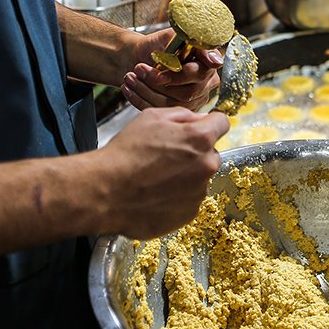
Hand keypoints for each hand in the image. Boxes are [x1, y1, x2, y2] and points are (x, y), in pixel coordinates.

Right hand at [94, 107, 229, 239]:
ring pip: (199, 178)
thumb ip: (183, 115)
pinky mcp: (189, 213)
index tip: (198, 128)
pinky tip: (154, 193)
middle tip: (165, 156)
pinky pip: (189, 200)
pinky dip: (176, 196)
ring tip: (155, 177)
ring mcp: (199, 192)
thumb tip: (199, 119)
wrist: (106, 191)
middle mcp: (206, 165)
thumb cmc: (125, 153)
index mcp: (200, 138)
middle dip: (194, 153)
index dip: (209, 123)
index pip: (222, 123)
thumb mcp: (151, 118)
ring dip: (184, 176)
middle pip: (210, 153)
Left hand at [122, 28, 222, 110]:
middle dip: (158, 83)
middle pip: (187, 93)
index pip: (200, 75)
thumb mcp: (172, 36)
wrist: (139, 56)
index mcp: (207, 65)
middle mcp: (204, 84)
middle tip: (139, 70)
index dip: (180, 76)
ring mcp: (193, 100)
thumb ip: (193, 42)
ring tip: (130, 78)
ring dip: (147, 90)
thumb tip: (215, 60)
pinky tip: (129, 89)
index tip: (161, 73)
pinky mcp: (177, 111)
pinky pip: (161, 110)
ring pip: (172, 104)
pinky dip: (140, 100)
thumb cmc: (156, 45)